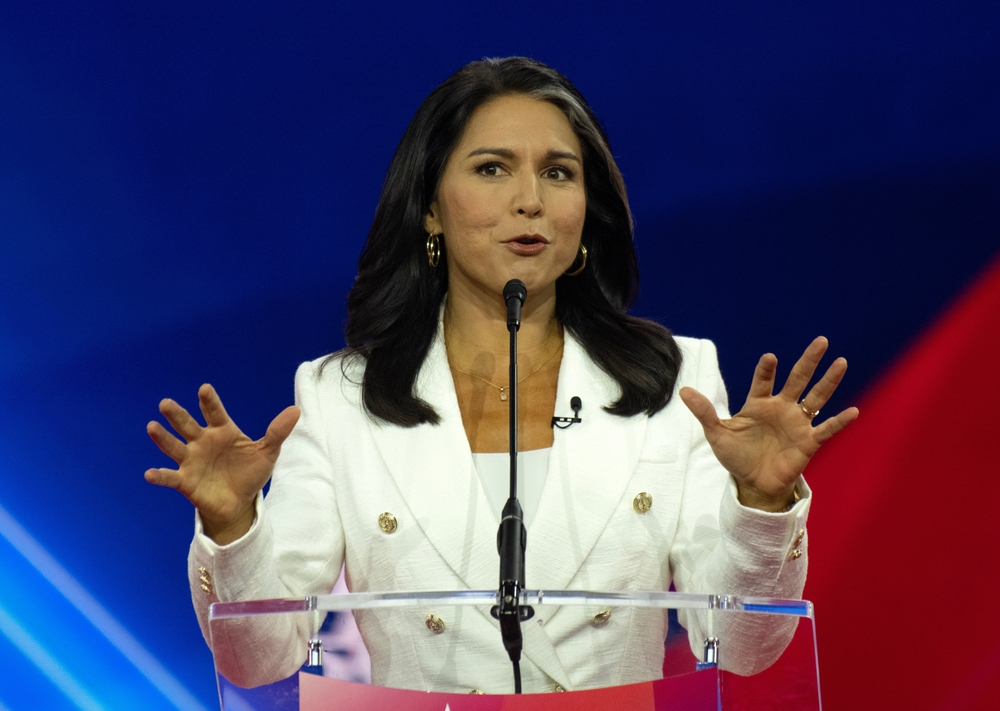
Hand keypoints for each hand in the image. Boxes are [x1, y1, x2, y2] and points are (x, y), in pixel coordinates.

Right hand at [145, 383, 299, 542]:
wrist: (240, 502)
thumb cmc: (250, 472)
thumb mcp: (267, 452)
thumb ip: (277, 432)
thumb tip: (296, 410)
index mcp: (222, 431)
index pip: (215, 413)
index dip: (210, 402)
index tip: (204, 389)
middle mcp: (203, 442)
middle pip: (187, 425)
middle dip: (177, 415)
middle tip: (166, 404)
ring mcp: (191, 461)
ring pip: (174, 446)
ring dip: (162, 438)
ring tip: (152, 427)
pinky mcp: (185, 481)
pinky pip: (170, 477)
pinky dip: (160, 475)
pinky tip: (150, 473)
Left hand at [679, 337, 858, 510]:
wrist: (752, 484)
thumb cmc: (736, 457)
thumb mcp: (717, 434)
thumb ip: (704, 411)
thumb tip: (683, 391)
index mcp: (758, 404)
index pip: (763, 380)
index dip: (766, 370)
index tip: (770, 359)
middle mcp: (781, 408)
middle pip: (797, 379)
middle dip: (808, 361)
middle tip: (820, 341)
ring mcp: (797, 423)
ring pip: (816, 397)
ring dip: (829, 381)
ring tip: (841, 362)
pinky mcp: (808, 442)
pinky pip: (826, 429)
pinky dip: (839, 421)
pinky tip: (853, 411)